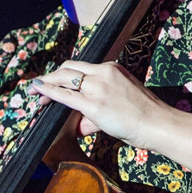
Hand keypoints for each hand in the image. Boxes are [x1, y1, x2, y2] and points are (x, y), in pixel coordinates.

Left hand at [29, 60, 191, 189]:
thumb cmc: (144, 117)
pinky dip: (49, 92)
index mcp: (111, 69)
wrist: (158, 124)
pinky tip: (38, 92)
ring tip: (34, 92)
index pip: (81, 67)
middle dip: (50, 76)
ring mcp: (98, 87)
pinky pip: (65, 96)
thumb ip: (96, 113)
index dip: (63, 73)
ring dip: (46, 84)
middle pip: (68, 68)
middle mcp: (103, 73)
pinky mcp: (94, 104)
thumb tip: (78, 125)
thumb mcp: (120, 104)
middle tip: (37, 86)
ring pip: (64, 79)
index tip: (52, 80)